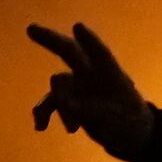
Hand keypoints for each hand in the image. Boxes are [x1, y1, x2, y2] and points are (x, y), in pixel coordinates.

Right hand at [24, 22, 156, 155]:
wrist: (127, 133)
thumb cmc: (130, 122)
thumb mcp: (115, 120)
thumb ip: (92, 110)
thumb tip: (67, 103)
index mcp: (111, 74)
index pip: (100, 53)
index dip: (89, 41)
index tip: (77, 27)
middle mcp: (92, 74)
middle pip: (69, 52)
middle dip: (50, 40)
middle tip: (31, 28)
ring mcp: (79, 85)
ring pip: (58, 85)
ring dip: (58, 105)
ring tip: (72, 129)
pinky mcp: (69, 100)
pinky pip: (50, 102)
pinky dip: (43, 113)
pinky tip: (40, 126)